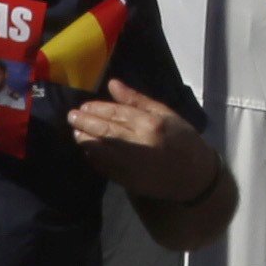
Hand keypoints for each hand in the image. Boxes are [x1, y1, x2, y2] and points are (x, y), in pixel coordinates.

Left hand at [70, 79, 219, 206]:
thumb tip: (113, 84)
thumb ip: (138, 100)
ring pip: (100, 150)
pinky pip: (104, 167)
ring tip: (76, 131)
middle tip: (72, 116)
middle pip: (105, 131)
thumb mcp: (166, 113)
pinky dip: (93, 158)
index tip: (83, 106)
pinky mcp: (127, 180)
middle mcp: (138, 144)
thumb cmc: (182, 139)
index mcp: (150, 123)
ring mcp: (131, 164)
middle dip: (85, 123)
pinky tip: (87, 150)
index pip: (116, 113)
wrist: (193, 176)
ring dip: (85, 140)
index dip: (97, 109)